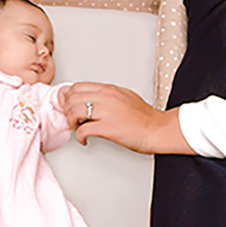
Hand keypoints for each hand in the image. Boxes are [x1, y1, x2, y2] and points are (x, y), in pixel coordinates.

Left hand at [62, 82, 192, 154]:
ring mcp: (106, 112)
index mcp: (109, 89)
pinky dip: (79, 137)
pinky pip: (82, 130)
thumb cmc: (145, 117)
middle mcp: (106, 97)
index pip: (77, 86)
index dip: (68, 97)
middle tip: (73, 119)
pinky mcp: (107, 128)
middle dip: (67, 109)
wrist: (158, 130)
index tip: (69, 106)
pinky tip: (85, 140)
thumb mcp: (125, 96)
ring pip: (73, 111)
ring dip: (72, 122)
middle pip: (72, 97)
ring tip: (78, 128)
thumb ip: (107, 95)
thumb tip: (92, 99)